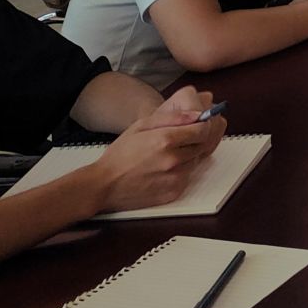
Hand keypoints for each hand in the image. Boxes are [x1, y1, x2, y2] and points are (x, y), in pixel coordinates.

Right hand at [87, 87, 226, 213]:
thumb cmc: (120, 154)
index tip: (195, 125)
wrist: (103, 186)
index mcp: (166, 140)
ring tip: (166, 156)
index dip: (202, 126)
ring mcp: (175, 178)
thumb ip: (172, 118)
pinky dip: (181, 172)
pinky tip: (162, 170)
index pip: (203, 129)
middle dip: (195, 140)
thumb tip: (196, 114)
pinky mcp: (173, 192)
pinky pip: (187, 178)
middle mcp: (174, 159)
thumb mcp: (141, 126)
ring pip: (196, 162)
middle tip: (179, 141)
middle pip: (202, 145)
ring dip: (188, 157)